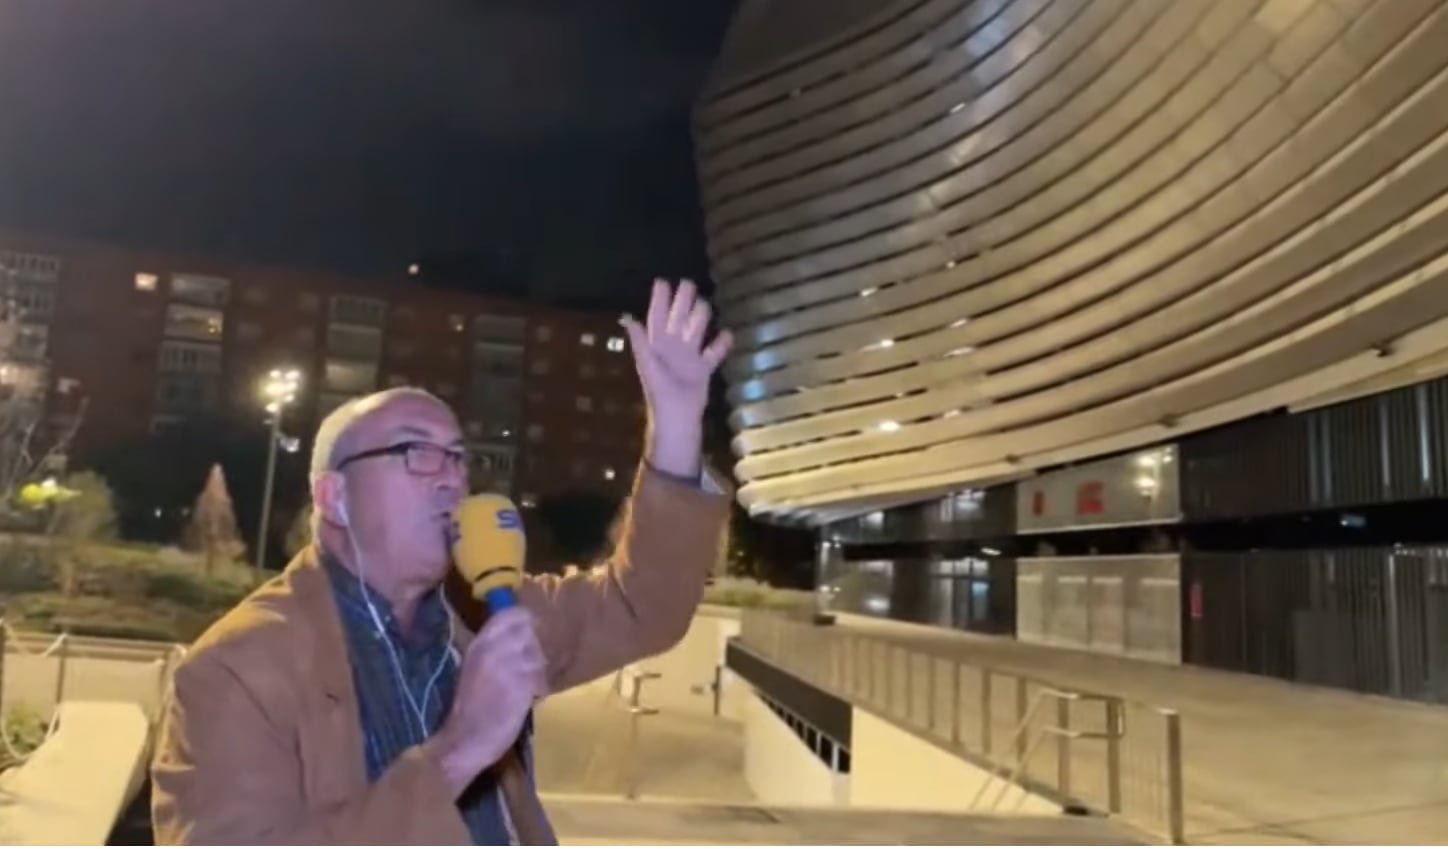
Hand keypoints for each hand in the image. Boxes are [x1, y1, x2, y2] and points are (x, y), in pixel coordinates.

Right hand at [425, 608, 546, 795]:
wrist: (463, 739)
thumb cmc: (466, 707)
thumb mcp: (473, 668)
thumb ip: (493, 650)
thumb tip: (517, 636)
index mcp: (479, 644)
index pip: (511, 614)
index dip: (526, 620)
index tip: (532, 629)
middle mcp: (495, 650)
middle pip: (530, 633)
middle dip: (535, 646)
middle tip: (533, 662)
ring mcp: (510, 667)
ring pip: (539, 655)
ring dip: (539, 668)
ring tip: (532, 682)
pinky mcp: (523, 687)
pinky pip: (542, 678)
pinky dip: (541, 686)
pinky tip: (533, 696)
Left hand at [620, 278, 733, 477]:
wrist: (677, 417)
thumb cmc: (659, 391)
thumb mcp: (647, 363)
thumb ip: (639, 340)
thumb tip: (627, 317)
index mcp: (657, 344)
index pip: (657, 316)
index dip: (660, 300)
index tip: (663, 282)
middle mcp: (673, 347)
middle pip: (679, 318)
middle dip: (683, 301)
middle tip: (688, 283)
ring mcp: (689, 357)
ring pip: (696, 330)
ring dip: (700, 317)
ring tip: (705, 303)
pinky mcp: (703, 368)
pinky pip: (714, 352)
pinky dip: (721, 343)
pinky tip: (728, 333)